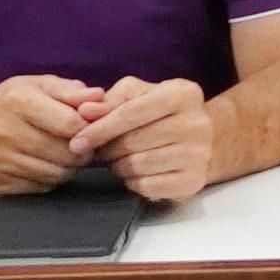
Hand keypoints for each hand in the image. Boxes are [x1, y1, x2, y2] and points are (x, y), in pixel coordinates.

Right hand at [0, 75, 105, 191]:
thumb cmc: (5, 104)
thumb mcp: (34, 85)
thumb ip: (69, 90)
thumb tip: (100, 97)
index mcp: (17, 101)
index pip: (70, 122)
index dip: (89, 127)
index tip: (92, 127)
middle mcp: (4, 131)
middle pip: (64, 152)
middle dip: (82, 151)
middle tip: (83, 145)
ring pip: (54, 173)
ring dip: (68, 167)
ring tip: (66, 155)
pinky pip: (38, 187)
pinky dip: (49, 179)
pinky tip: (46, 166)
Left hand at [81, 76, 224, 204]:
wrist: (202, 141)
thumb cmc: (161, 114)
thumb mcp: (139, 95)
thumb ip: (110, 101)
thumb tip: (85, 111)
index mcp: (183, 94)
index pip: (132, 112)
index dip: (100, 128)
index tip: (78, 141)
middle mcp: (197, 123)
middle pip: (132, 141)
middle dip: (108, 148)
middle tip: (103, 150)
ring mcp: (198, 154)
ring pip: (136, 165)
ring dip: (118, 166)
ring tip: (121, 159)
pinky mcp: (193, 181)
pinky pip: (146, 186)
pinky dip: (132, 182)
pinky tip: (136, 172)